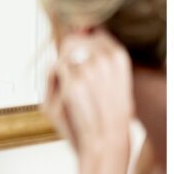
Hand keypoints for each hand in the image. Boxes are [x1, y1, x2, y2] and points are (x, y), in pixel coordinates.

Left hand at [47, 30, 133, 164]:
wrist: (106, 142)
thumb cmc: (108, 114)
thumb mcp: (115, 79)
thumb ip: (98, 56)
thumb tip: (78, 32)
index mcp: (119, 56)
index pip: (95, 31)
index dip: (83, 40)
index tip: (78, 54)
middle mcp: (105, 58)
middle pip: (75, 38)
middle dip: (68, 52)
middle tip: (72, 74)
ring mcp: (88, 69)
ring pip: (64, 51)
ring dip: (62, 66)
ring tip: (71, 86)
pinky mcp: (72, 84)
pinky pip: (54, 68)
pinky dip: (54, 80)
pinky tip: (65, 95)